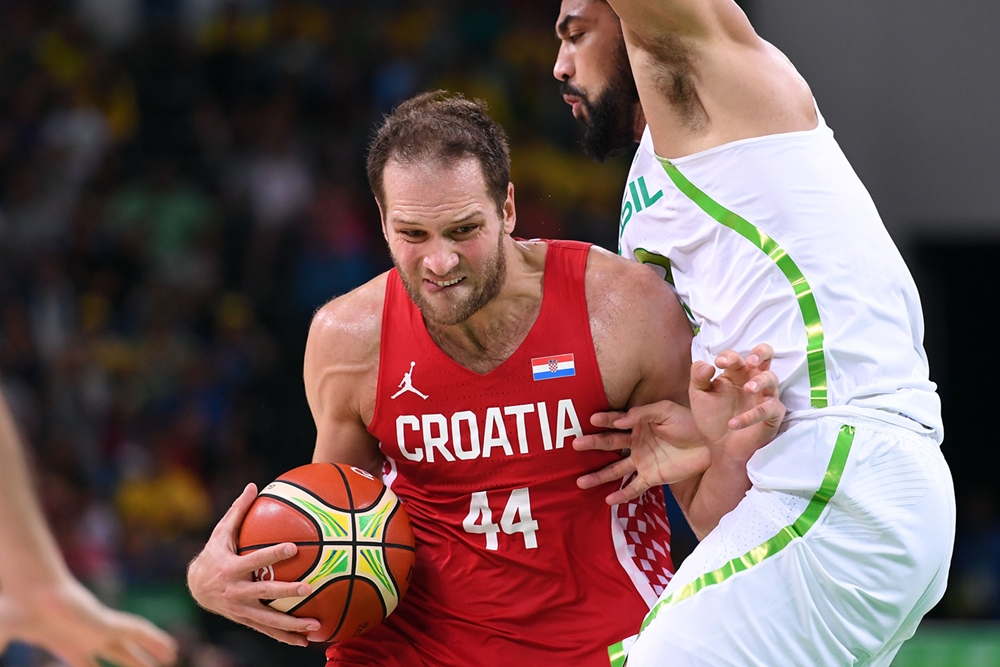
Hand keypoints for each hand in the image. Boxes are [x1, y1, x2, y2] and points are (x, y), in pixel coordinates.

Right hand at [0, 576, 176, 666]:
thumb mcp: (6, 635)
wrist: (30, 594)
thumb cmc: (17, 612)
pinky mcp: (108, 622)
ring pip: (131, 647)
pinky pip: (139, 633)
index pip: (87, 666)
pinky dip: (156, 642)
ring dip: (150, 655)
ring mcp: (98, 629)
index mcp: (66, 645)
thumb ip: (1, 645)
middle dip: (133, 663)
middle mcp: (86, 638)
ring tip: (171, 660)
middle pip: (116, 655)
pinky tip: (171, 650)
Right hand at [186, 483, 320, 645]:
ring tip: (316, 626)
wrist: (196, 587)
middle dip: (287, 592)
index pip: (255, 560)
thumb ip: (238, 511)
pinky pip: (268, 631)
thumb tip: (253, 485)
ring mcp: (242, 610)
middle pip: (265, 593)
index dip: (272, 554)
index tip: (292, 548)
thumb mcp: (221, 533)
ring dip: (292, 624)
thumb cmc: (214, 554)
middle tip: (309, 588)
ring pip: (269, 620)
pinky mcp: (247, 620)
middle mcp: (236, 592)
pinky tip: (307, 642)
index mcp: (231, 569)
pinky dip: (286, 637)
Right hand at [573, 401, 711, 504]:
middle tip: (575, 445)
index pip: (616, 422)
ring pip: (616, 470)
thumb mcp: (666, 411)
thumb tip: (619, 421)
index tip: (590, 420)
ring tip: (580, 482)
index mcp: (638, 424)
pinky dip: (622, 495)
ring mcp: (642, 461)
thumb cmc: (689, 422)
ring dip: (599, 475)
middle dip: (592, 445)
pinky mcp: (652, 477)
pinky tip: (608, 500)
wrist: (710, 443)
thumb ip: (642, 414)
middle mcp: (636, 443)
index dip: (604, 421)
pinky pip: (634, 488)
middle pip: (610, 445)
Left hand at [690, 344, 783, 462]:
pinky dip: (752, 415)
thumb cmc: (712, 417)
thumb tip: (708, 364)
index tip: (719, 363)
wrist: (719, 447)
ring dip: (760, 381)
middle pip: (766, 356)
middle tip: (750, 362)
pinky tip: (733, 423)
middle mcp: (752, 380)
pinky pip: (769, 410)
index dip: (729, 357)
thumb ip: (698, 377)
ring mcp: (764, 396)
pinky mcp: (772, 415)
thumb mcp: (699, 395)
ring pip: (772, 379)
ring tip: (747, 388)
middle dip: (760, 353)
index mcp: (735, 373)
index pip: (736, 357)